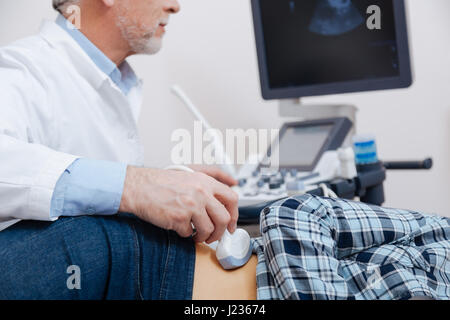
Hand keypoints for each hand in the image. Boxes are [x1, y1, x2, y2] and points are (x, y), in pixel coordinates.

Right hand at [119, 167, 238, 243]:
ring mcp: (190, 206)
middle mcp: (201, 192)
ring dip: (203, 237)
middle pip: (224, 218)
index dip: (235, 215)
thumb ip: (213, 175)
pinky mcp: (179, 218)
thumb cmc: (161, 182)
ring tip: (195, 235)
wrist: (138, 187)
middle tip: (214, 236)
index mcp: (205, 182)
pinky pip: (189, 233)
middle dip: (220, 232)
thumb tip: (233, 181)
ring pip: (209, 229)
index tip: (231, 224)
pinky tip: (179, 227)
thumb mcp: (190, 173)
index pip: (232, 199)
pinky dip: (184, 234)